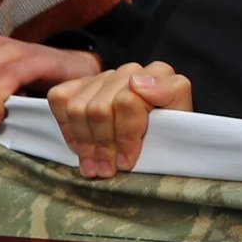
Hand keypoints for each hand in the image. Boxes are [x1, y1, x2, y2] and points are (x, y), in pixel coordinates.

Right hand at [49, 61, 190, 177]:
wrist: (160, 141)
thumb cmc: (170, 136)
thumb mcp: (182, 125)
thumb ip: (171, 97)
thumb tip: (137, 84)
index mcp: (160, 75)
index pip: (127, 101)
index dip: (126, 136)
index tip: (126, 162)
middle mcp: (131, 70)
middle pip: (99, 108)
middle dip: (102, 145)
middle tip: (106, 171)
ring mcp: (104, 76)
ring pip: (78, 107)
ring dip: (84, 143)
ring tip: (93, 167)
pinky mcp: (81, 84)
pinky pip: (60, 98)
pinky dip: (67, 128)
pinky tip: (80, 147)